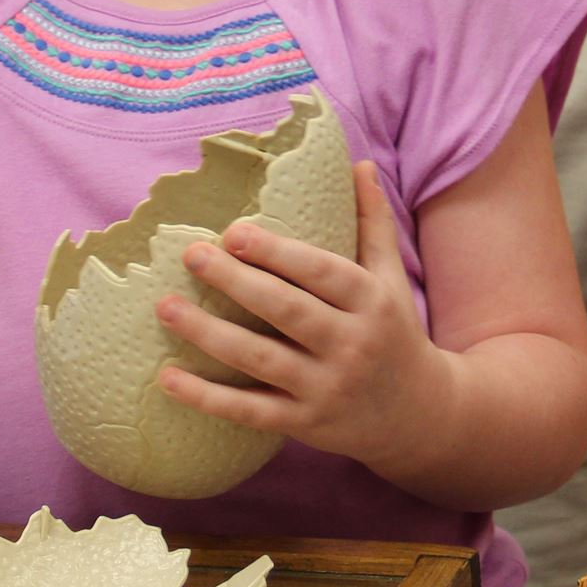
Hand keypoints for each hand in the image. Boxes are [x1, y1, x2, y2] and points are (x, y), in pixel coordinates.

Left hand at [156, 162, 451, 475]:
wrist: (421, 415)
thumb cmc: (394, 332)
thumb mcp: (391, 278)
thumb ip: (373, 222)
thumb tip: (360, 163)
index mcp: (370, 302)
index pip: (321, 273)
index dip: (278, 253)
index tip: (234, 233)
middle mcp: (350, 345)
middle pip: (287, 311)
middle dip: (236, 283)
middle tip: (191, 255)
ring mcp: (326, 388)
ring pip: (260, 360)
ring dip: (209, 335)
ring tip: (165, 308)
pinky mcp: (305, 424)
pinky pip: (249, 412)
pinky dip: (207, 398)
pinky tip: (167, 378)